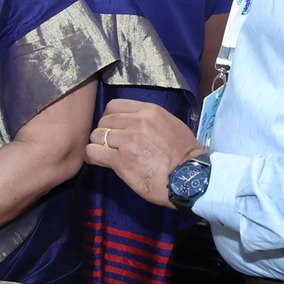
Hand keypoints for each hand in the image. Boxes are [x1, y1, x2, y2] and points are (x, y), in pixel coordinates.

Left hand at [86, 99, 201, 207]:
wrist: (191, 177)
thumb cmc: (185, 154)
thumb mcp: (171, 125)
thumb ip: (150, 121)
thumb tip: (134, 123)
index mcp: (149, 111)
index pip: (114, 106)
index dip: (110, 118)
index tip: (113, 128)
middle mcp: (137, 122)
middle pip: (104, 121)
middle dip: (103, 133)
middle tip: (110, 145)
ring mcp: (128, 141)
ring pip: (96, 136)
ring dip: (98, 145)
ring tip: (105, 154)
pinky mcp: (121, 160)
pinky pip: (93, 153)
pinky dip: (92, 157)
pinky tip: (98, 161)